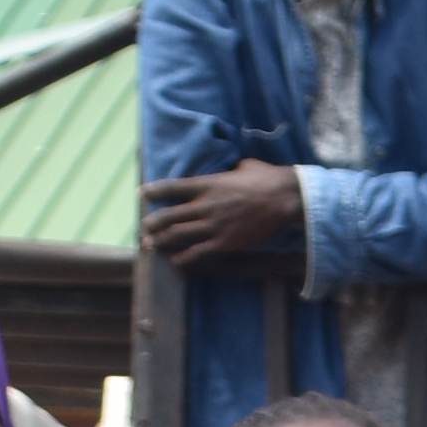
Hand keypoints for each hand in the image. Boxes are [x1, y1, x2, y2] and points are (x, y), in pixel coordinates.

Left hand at [147, 158, 307, 273]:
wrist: (284, 199)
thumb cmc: (266, 178)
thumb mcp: (243, 166)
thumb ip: (229, 170)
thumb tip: (229, 168)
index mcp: (207, 184)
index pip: (172, 188)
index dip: (154, 191)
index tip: (142, 194)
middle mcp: (205, 205)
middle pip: (169, 216)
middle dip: (152, 223)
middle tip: (144, 228)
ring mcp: (213, 226)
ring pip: (178, 236)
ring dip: (161, 241)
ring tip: (150, 245)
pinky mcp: (224, 243)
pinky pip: (198, 253)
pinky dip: (184, 258)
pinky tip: (175, 261)